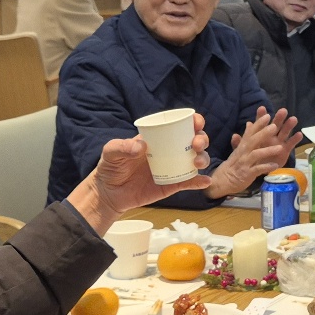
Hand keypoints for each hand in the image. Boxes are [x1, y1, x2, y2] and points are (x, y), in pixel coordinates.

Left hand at [68, 113, 211, 234]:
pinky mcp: (173, 185)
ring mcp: (173, 168)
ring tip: (197, 163)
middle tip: (196, 144)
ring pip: (196, 160)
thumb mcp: (111, 152)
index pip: (180, 126)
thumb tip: (141, 146)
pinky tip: (205, 180)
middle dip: (202, 139)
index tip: (196, 122)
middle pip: (194, 141)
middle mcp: (170, 151)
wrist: (108, 193)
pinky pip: (189, 182)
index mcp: (159, 138)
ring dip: (203, 158)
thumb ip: (121, 147)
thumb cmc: (110, 167)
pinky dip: (199, 181)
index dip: (193, 122)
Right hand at [209, 107, 302, 198]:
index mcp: (243, 145)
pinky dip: (266, 167)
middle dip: (264, 133)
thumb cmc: (234, 163)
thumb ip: (246, 137)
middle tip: (274, 126)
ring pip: (256, 154)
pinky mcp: (247, 173)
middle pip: (253, 140)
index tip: (267, 115)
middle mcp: (243, 152)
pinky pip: (258, 169)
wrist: (224, 179)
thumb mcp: (239, 149)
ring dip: (268, 151)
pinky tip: (276, 165)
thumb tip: (250, 123)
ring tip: (281, 148)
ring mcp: (245, 162)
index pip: (250, 132)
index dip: (258, 123)